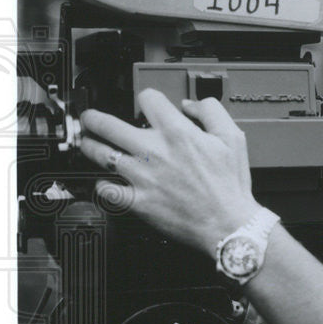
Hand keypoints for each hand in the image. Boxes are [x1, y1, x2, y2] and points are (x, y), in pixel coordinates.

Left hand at [79, 89, 261, 256]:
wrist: (229, 225)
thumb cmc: (230, 186)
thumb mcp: (233, 138)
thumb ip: (211, 112)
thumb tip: (189, 105)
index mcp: (178, 133)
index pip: (148, 99)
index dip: (147, 98)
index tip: (144, 105)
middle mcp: (154, 151)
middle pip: (108, 124)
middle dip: (95, 118)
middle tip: (91, 119)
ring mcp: (142, 176)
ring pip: (100, 154)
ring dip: (90, 146)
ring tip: (89, 144)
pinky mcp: (137, 201)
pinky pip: (105, 190)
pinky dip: (101, 185)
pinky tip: (105, 181)